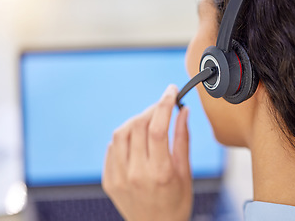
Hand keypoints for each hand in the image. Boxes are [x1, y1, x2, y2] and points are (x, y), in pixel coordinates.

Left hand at [102, 85, 191, 220]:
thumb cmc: (176, 203)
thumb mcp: (185, 172)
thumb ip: (183, 139)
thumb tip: (183, 112)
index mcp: (160, 172)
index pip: (158, 127)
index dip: (164, 103)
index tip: (171, 91)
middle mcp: (136, 173)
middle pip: (137, 126)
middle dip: (151, 109)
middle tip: (161, 107)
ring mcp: (119, 177)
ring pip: (121, 133)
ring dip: (136, 121)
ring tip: (148, 123)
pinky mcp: (109, 180)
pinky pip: (112, 148)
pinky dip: (124, 137)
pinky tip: (135, 141)